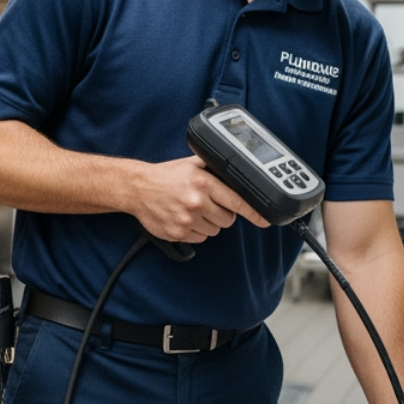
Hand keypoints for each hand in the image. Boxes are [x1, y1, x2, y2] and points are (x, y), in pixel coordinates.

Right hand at [128, 156, 268, 242]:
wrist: (138, 188)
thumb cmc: (166, 176)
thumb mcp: (191, 164)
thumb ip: (214, 168)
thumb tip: (236, 173)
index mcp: (202, 183)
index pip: (236, 201)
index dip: (254, 213)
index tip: (266, 221)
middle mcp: (196, 202)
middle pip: (227, 220)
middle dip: (222, 214)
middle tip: (208, 204)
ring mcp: (186, 219)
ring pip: (214, 231)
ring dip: (208, 223)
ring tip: (193, 210)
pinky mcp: (177, 233)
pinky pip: (199, 238)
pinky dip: (196, 231)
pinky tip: (185, 218)